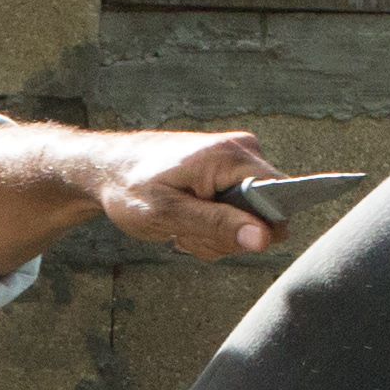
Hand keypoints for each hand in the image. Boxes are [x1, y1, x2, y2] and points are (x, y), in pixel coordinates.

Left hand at [95, 129, 279, 262]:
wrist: (108, 169)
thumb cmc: (131, 187)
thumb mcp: (169, 214)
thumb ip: (218, 226)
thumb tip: (264, 238)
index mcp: (230, 155)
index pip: (281, 195)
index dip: (258, 226)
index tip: (217, 233)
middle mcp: (242, 151)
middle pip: (266, 213)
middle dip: (228, 235)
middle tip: (188, 232)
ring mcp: (235, 161)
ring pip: (250, 219)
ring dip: (216, 235)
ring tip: (182, 226)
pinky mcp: (228, 173)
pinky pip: (238, 212)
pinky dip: (213, 227)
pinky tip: (187, 222)